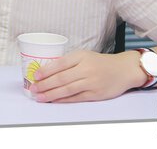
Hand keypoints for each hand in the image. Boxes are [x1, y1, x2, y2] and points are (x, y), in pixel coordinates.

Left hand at [29, 50, 145, 102]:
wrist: (123, 70)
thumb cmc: (99, 62)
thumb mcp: (84, 56)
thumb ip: (68, 62)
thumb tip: (46, 71)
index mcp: (81, 56)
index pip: (60, 64)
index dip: (46, 70)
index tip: (35, 76)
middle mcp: (86, 69)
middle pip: (62, 78)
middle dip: (45, 85)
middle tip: (33, 88)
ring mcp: (91, 83)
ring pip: (67, 89)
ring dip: (51, 94)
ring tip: (40, 97)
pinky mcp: (96, 95)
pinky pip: (76, 98)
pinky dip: (63, 100)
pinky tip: (54, 100)